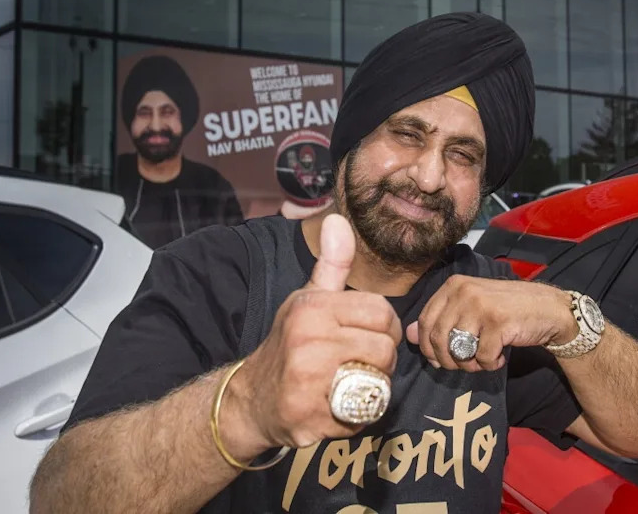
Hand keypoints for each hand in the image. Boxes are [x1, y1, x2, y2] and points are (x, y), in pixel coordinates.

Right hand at [231, 214, 401, 449]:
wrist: (251, 399)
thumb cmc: (290, 344)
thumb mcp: (307, 299)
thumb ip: (331, 264)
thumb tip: (338, 219)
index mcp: (312, 308)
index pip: (381, 313)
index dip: (386, 328)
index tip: (370, 336)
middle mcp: (308, 341)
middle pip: (385, 349)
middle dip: (382, 360)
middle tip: (362, 364)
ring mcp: (307, 381)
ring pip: (379, 382)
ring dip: (373, 387)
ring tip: (351, 382)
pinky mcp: (310, 418)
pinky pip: (363, 415)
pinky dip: (358, 415)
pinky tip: (338, 405)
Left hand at [405, 276, 576, 371]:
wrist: (549, 309)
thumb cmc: (507, 310)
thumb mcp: (470, 309)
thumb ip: (441, 319)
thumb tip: (409, 335)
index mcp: (453, 285)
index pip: (425, 322)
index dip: (428, 347)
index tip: (441, 359)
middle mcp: (463, 291)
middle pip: (437, 339)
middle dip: (448, 361)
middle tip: (465, 365)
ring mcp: (480, 305)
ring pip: (457, 351)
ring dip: (469, 365)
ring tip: (482, 360)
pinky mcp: (498, 322)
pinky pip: (482, 357)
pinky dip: (490, 365)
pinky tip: (500, 357)